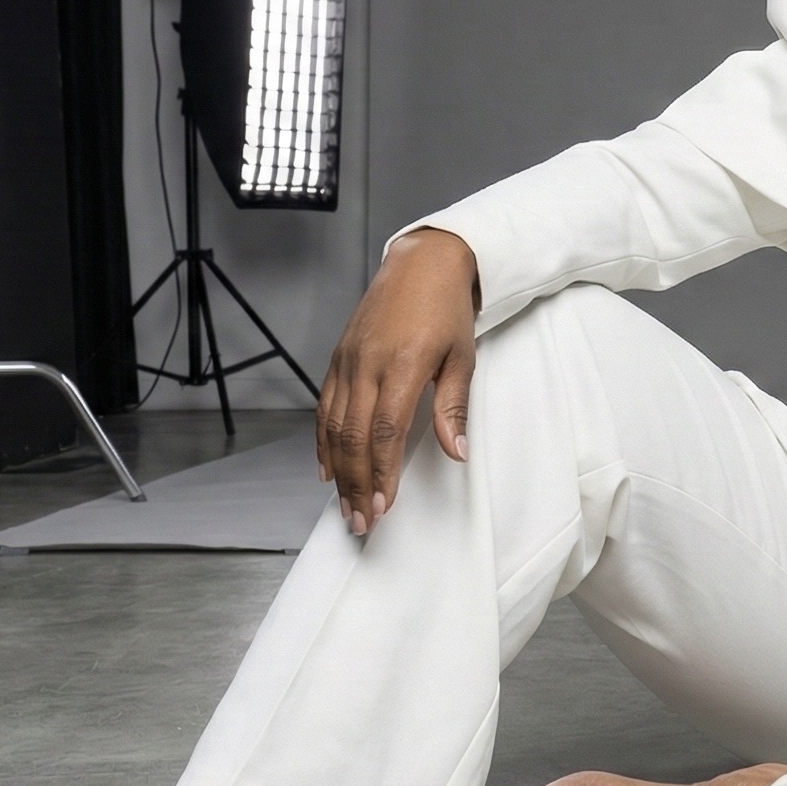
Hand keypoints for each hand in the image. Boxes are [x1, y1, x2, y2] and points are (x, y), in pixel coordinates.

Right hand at [317, 228, 479, 534]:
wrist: (421, 264)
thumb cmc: (447, 309)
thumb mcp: (462, 356)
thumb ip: (454, 406)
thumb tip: (457, 452)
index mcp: (400, 365)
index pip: (383, 431)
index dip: (380, 473)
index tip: (383, 506)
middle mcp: (366, 365)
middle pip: (352, 437)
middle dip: (355, 484)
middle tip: (360, 522)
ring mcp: (347, 362)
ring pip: (333, 427)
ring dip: (339, 471)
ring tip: (345, 506)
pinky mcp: (339, 359)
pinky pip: (324, 408)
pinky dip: (323, 442)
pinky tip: (328, 469)